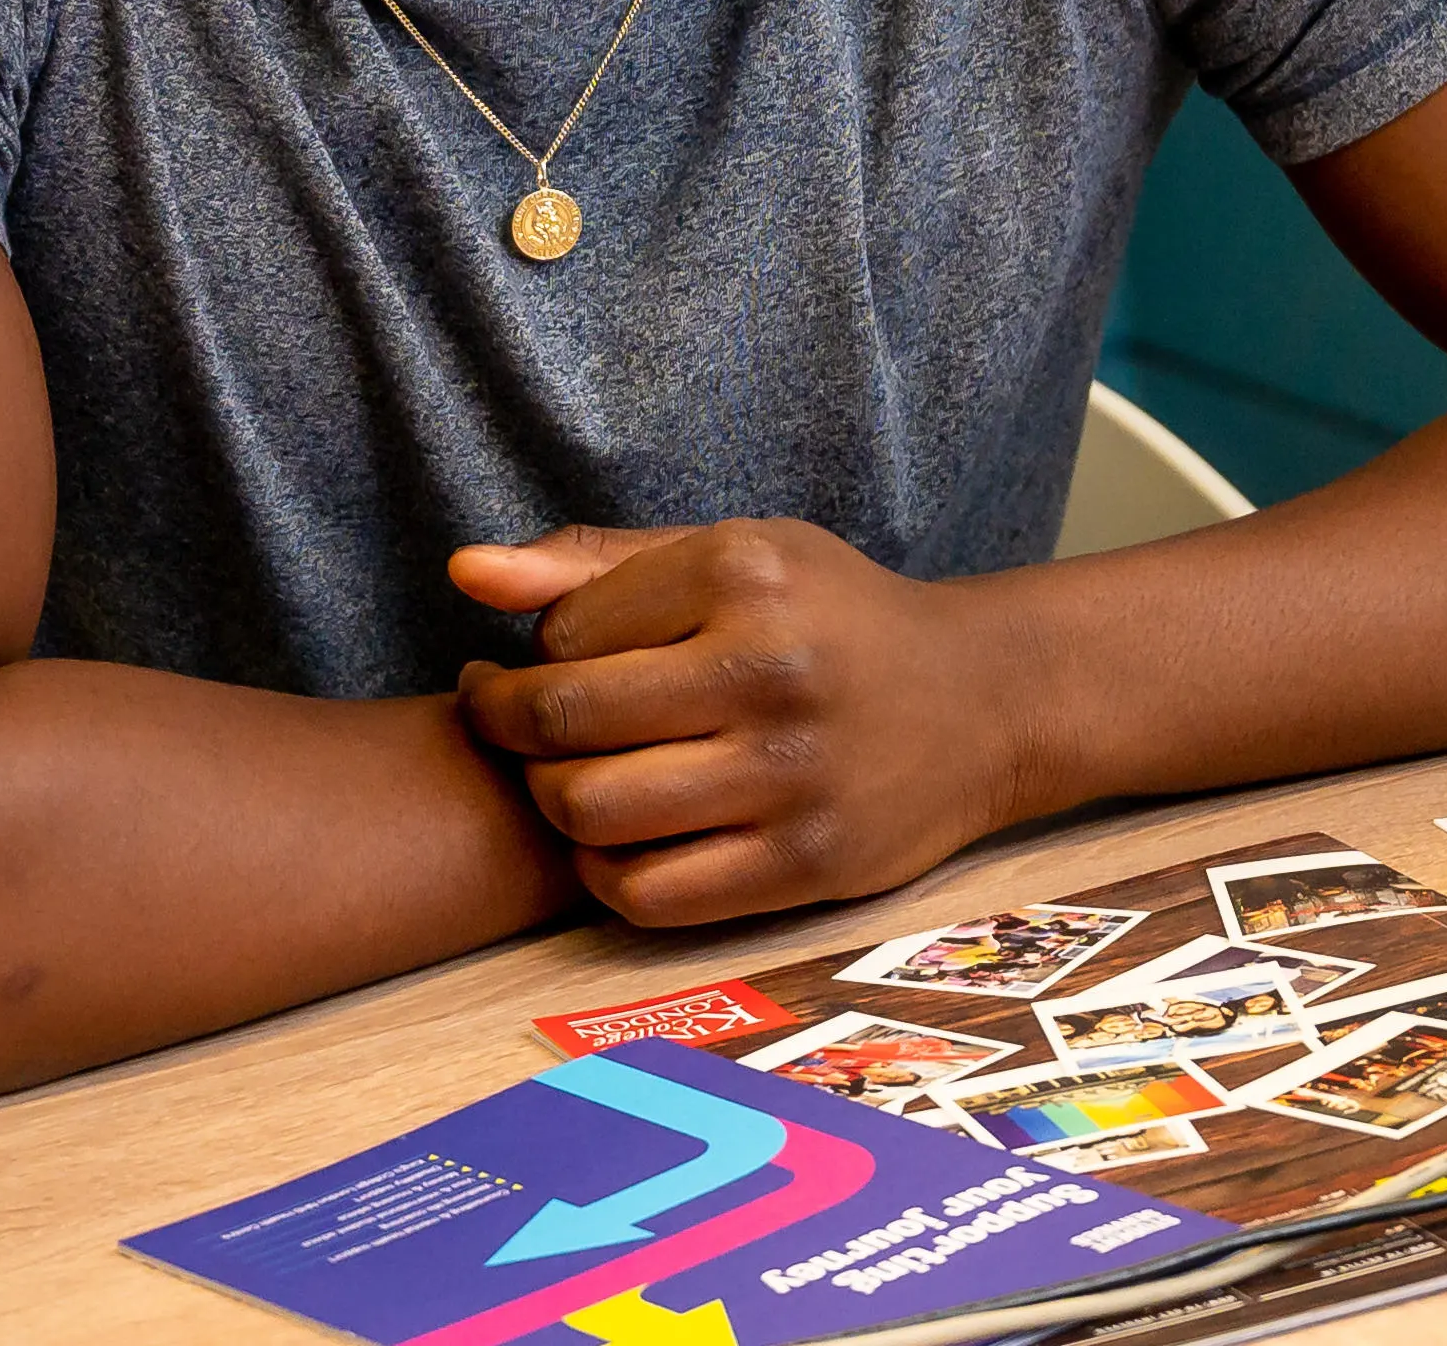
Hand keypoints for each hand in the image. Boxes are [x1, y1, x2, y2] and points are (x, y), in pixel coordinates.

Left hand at [447, 521, 1044, 927]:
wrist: (983, 699)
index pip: (564, 632)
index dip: (534, 650)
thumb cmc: (832, 617)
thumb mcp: (732, 553)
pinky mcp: (806, 864)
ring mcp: (791, 776)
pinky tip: (615, 838)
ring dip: (551, 800)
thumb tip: (463, 572)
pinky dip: (603, 872)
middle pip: (563, 724)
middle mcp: (769, 670)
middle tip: (507, 720)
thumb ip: (592, 563)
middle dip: (506, 727)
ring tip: (563, 775)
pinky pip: (648, 893)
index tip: (548, 656)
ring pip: (593, 811)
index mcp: (746, 573)